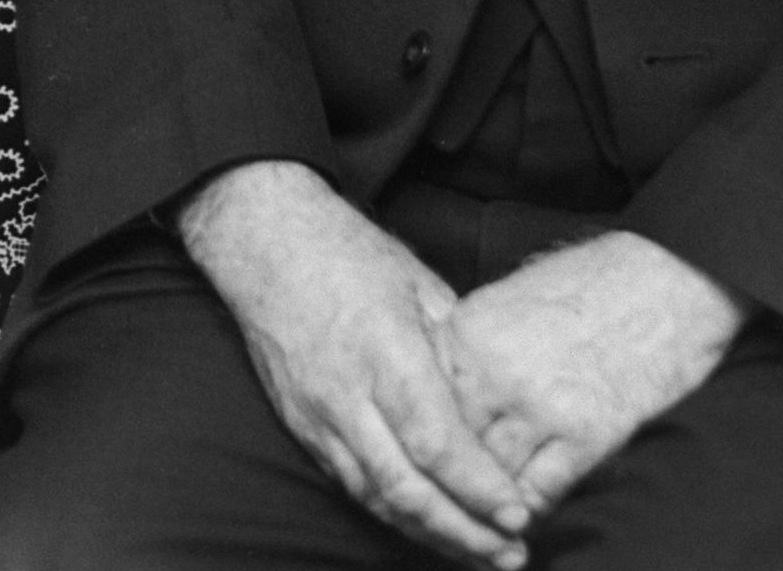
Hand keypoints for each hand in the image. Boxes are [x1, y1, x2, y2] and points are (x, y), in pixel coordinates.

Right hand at [177, 162, 539, 567]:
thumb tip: (494, 407)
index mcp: (385, 351)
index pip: (436, 441)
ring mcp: (318, 414)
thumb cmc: (350, 255)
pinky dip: (392, 513)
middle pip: (406, 486)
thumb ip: (456, 352)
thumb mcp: (420, 288)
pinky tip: (425, 527)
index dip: (478, 487)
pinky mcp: (301, 425)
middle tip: (510, 555)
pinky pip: (350, 482)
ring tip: (477, 555)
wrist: (264, 243)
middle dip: (462, 531)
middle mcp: (347, 392)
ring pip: (376, 496)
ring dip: (430, 533)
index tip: (518, 514)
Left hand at [441, 232, 742, 509]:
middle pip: (449, 443)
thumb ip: (470, 349)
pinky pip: (538, 491)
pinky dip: (531, 506)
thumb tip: (443, 394)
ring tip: (494, 504)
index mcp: (465, 330)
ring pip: (488, 475)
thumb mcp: (506, 301)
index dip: (426, 432)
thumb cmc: (591, 284)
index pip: (421, 402)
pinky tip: (531, 506)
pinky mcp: (584, 433)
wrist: (667, 280)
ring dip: (489, 497)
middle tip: (461, 489)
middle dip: (454, 470)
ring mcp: (536, 403)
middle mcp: (490, 369)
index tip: (433, 451)